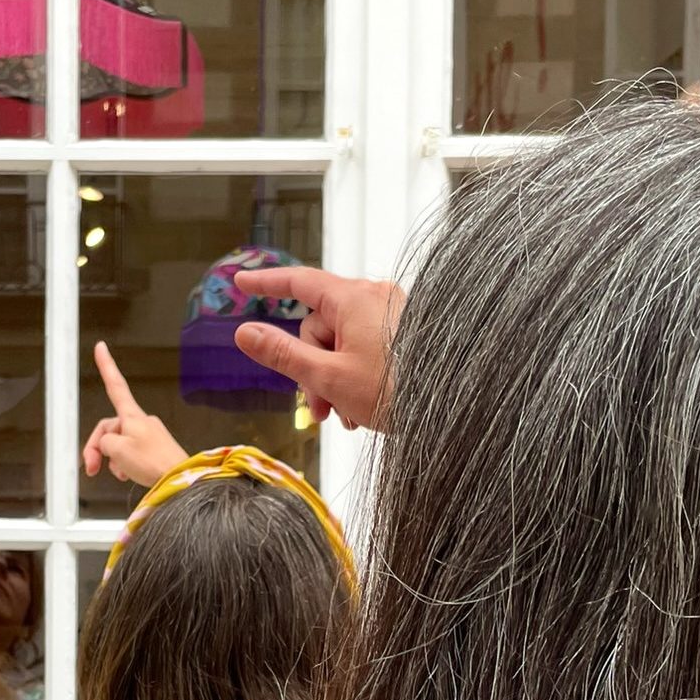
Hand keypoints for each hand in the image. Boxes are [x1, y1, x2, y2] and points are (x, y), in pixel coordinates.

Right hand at [82, 341, 189, 485]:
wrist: (179, 478)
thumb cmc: (153, 462)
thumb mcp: (117, 450)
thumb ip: (104, 442)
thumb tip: (107, 444)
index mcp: (131, 416)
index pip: (115, 385)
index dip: (106, 366)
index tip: (101, 348)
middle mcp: (140, 422)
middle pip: (110, 428)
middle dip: (98, 448)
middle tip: (92, 468)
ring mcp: (148, 435)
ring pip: (119, 443)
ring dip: (113, 459)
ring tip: (121, 472)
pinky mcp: (154, 449)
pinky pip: (132, 452)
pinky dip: (125, 463)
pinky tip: (129, 474)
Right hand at [233, 267, 403, 430]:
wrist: (457, 408)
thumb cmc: (397, 391)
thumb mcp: (329, 377)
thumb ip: (283, 354)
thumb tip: (245, 332)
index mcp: (354, 299)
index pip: (299, 282)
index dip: (267, 283)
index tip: (242, 282)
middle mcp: (375, 298)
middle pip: (320, 326)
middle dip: (311, 368)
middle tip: (318, 410)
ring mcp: (393, 314)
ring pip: (343, 342)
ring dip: (333, 379)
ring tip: (345, 416)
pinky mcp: (407, 333)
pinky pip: (367, 347)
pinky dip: (355, 374)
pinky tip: (362, 408)